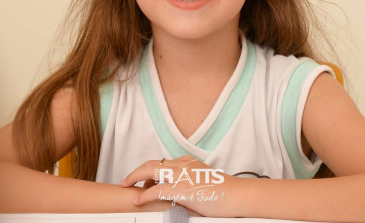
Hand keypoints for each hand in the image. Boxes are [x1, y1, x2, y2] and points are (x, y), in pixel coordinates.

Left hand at [120, 155, 238, 216]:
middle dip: (137, 171)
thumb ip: (193, 181)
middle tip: (127, 180)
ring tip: (126, 186)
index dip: (150, 171)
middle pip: (152, 164)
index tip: (144, 180)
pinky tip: (137, 201)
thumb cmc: (226, 192)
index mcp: (189, 163)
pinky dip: (143, 195)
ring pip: (150, 172)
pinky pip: (156, 191)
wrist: (238, 195)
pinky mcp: (181, 190)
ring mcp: (181, 177)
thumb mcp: (206, 181)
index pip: (163, 163)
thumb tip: (186, 191)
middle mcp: (183, 166)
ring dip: (135, 178)